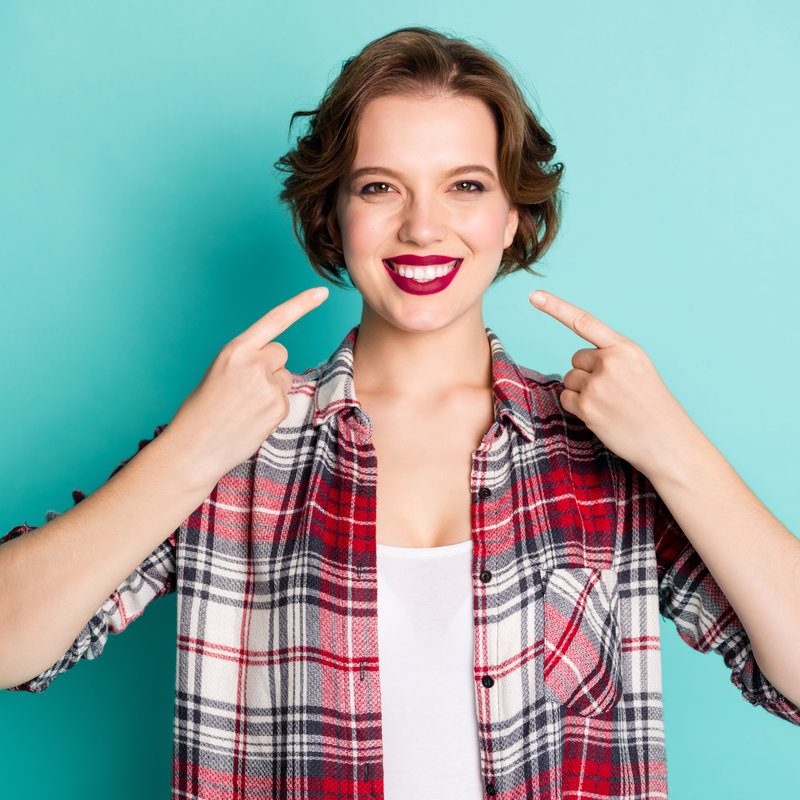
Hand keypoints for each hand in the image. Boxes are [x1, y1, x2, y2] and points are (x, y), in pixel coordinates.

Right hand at [164, 286, 328, 486]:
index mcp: (235, 350)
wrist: (194, 448)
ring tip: (245, 408)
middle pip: (280, 353)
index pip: (275, 320)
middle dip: (270, 367)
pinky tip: (251, 420)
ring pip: (284, 378)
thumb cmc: (201, 411)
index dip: (300, 304)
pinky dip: (272, 410)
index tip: (322, 293)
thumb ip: (246, 361)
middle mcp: (254, 363)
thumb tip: (273, 364)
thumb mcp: (218, 373)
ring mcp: (269, 386)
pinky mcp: (278, 407)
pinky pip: (284, 400)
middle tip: (245, 389)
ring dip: (272, 390)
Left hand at [528, 289, 694, 477]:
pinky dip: (577, 407)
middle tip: (612, 392)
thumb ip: (612, 357)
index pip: (584, 322)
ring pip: (569, 380)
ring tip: (609, 405)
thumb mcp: (639, 369)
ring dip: (582, 392)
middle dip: (587, 373)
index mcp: (625, 348)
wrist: (667, 441)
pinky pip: (566, 398)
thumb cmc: (652, 406)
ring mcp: (597, 385)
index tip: (533, 296)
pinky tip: (600, 415)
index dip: (556, 307)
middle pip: (576, 359)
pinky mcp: (586, 407)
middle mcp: (610, 362)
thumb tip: (578, 362)